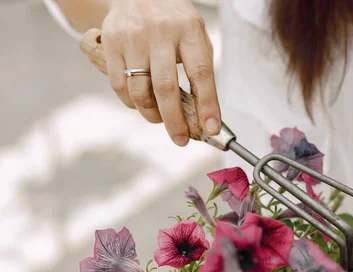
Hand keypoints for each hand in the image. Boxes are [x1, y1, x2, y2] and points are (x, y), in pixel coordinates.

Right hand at [102, 0, 220, 145]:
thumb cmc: (174, 22)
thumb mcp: (195, 36)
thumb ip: (200, 70)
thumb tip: (206, 114)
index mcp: (188, 30)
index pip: (200, 74)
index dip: (207, 104)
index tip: (211, 128)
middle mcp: (159, 33)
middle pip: (165, 88)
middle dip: (175, 121)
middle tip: (181, 139)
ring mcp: (132, 38)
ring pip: (139, 91)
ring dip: (151, 114)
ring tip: (160, 118)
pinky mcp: (111, 44)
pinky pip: (119, 86)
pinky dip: (131, 103)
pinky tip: (141, 103)